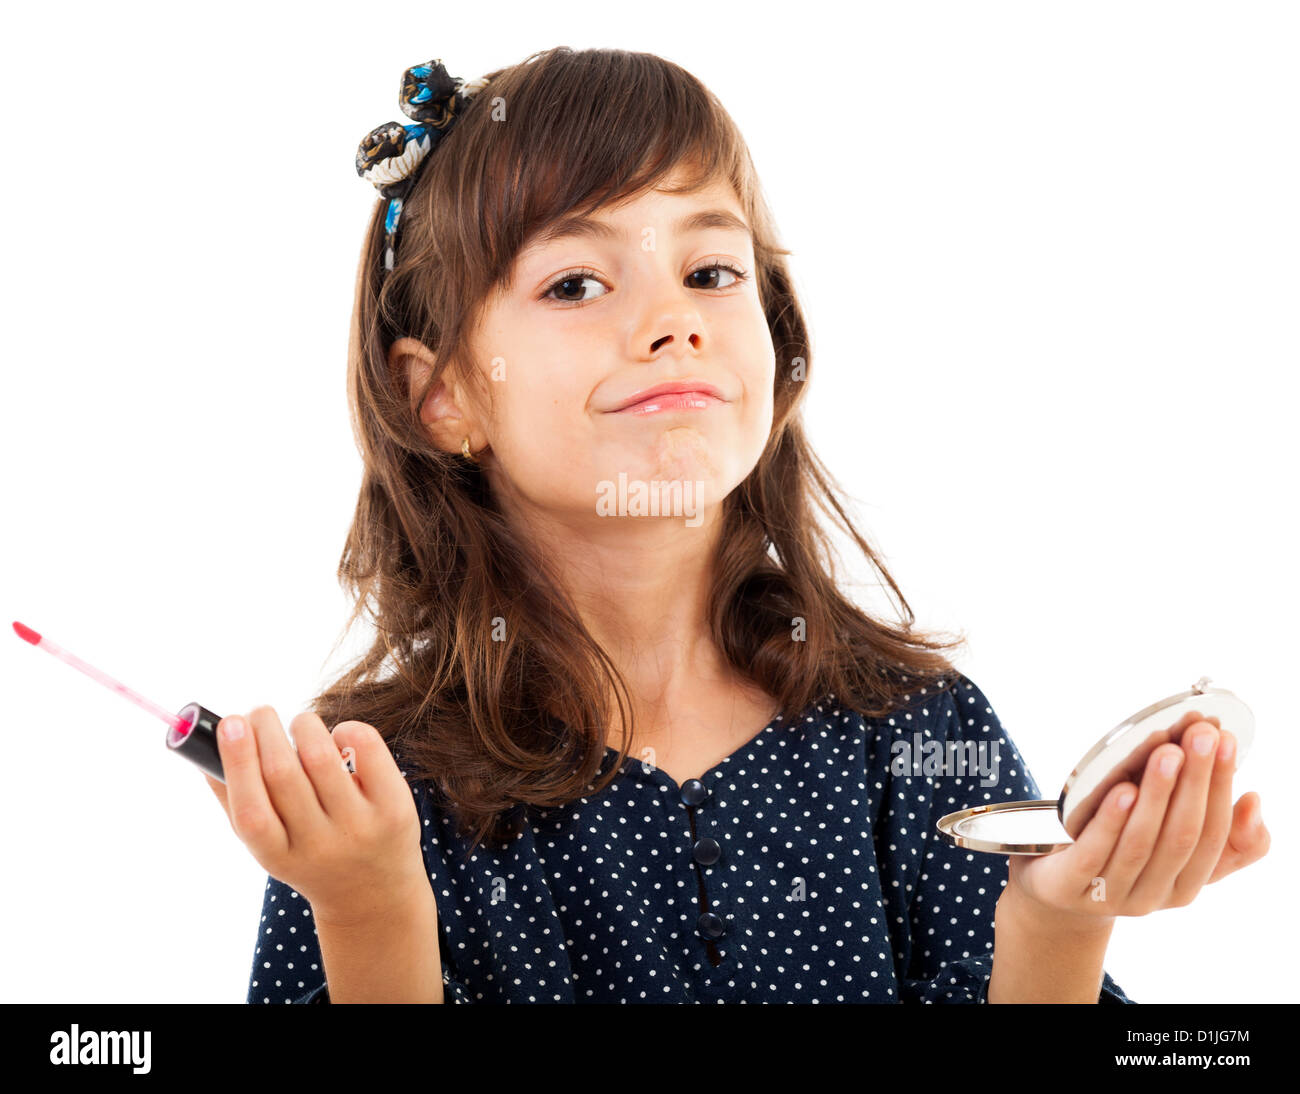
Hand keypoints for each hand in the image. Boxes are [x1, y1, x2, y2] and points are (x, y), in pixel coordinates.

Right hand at [203, 706, 428, 926]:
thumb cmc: (309, 856)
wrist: (374, 895)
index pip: (251, 811)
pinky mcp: (395, 809)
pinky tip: (339, 735)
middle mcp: (319, 845)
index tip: (230, 722)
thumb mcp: (268, 845)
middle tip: (260, 711)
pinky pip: (369, 751)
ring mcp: (360, 828)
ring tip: (299, 724)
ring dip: (304, 726)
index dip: (238, 762)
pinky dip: (348, 730)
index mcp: (278, 856)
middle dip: (267, 731)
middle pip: (284, 775)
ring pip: (323, 758)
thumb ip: (235, 803)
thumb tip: (204, 756)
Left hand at [1004, 716, 1269, 923]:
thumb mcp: (1172, 848)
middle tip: (1200, 735)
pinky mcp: (1069, 887)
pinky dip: (1111, 820)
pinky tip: (1122, 790)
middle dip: (1195, 782)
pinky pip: (1094, 852)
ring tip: (1166, 753)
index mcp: (1184, 884)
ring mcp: (1110, 895)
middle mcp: (1153, 895)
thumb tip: (1253, 802)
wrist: (1053, 890)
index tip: (1226, 741)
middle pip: (1181, 836)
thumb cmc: (1118, 854)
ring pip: (1140, 842)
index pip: (1214, 835)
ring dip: (1157, 794)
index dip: (1221, 787)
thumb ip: (1224, 837)